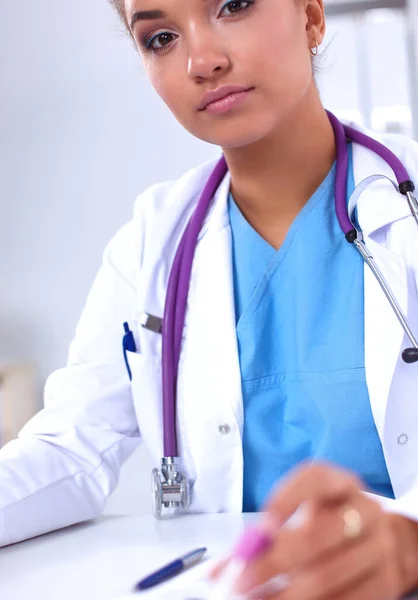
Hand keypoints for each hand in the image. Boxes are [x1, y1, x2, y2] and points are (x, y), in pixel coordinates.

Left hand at [212, 463, 417, 598]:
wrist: (388, 540)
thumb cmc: (331, 522)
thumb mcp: (303, 515)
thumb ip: (260, 538)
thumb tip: (215, 570)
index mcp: (341, 483)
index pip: (316, 478)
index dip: (288, 497)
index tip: (261, 523)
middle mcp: (364, 510)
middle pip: (319, 533)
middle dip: (275, 560)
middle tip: (240, 579)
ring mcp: (379, 546)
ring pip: (329, 573)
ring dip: (285, 593)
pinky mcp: (386, 580)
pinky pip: (346, 599)